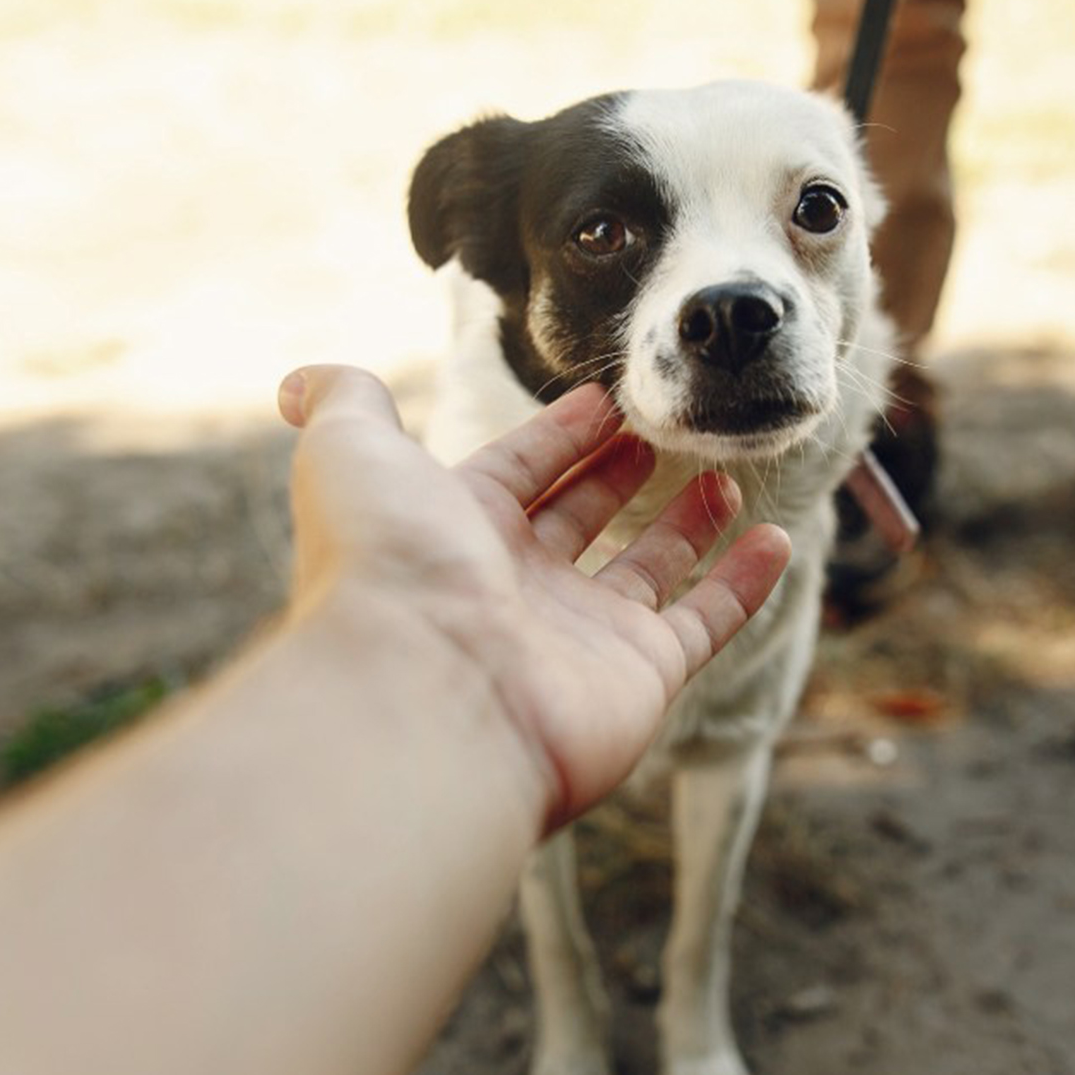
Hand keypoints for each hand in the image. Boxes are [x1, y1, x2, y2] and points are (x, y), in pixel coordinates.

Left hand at [278, 365, 790, 828]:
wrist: (426, 696)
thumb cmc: (386, 568)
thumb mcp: (350, 454)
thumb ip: (344, 402)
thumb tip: (298, 379)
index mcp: (454, 532)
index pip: (518, 469)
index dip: (559, 432)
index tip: (606, 395)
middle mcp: (516, 587)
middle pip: (580, 519)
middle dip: (620, 473)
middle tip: (667, 430)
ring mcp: (580, 637)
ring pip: (647, 569)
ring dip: (687, 521)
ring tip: (724, 473)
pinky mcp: (640, 678)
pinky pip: (705, 623)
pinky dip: (743, 584)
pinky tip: (775, 540)